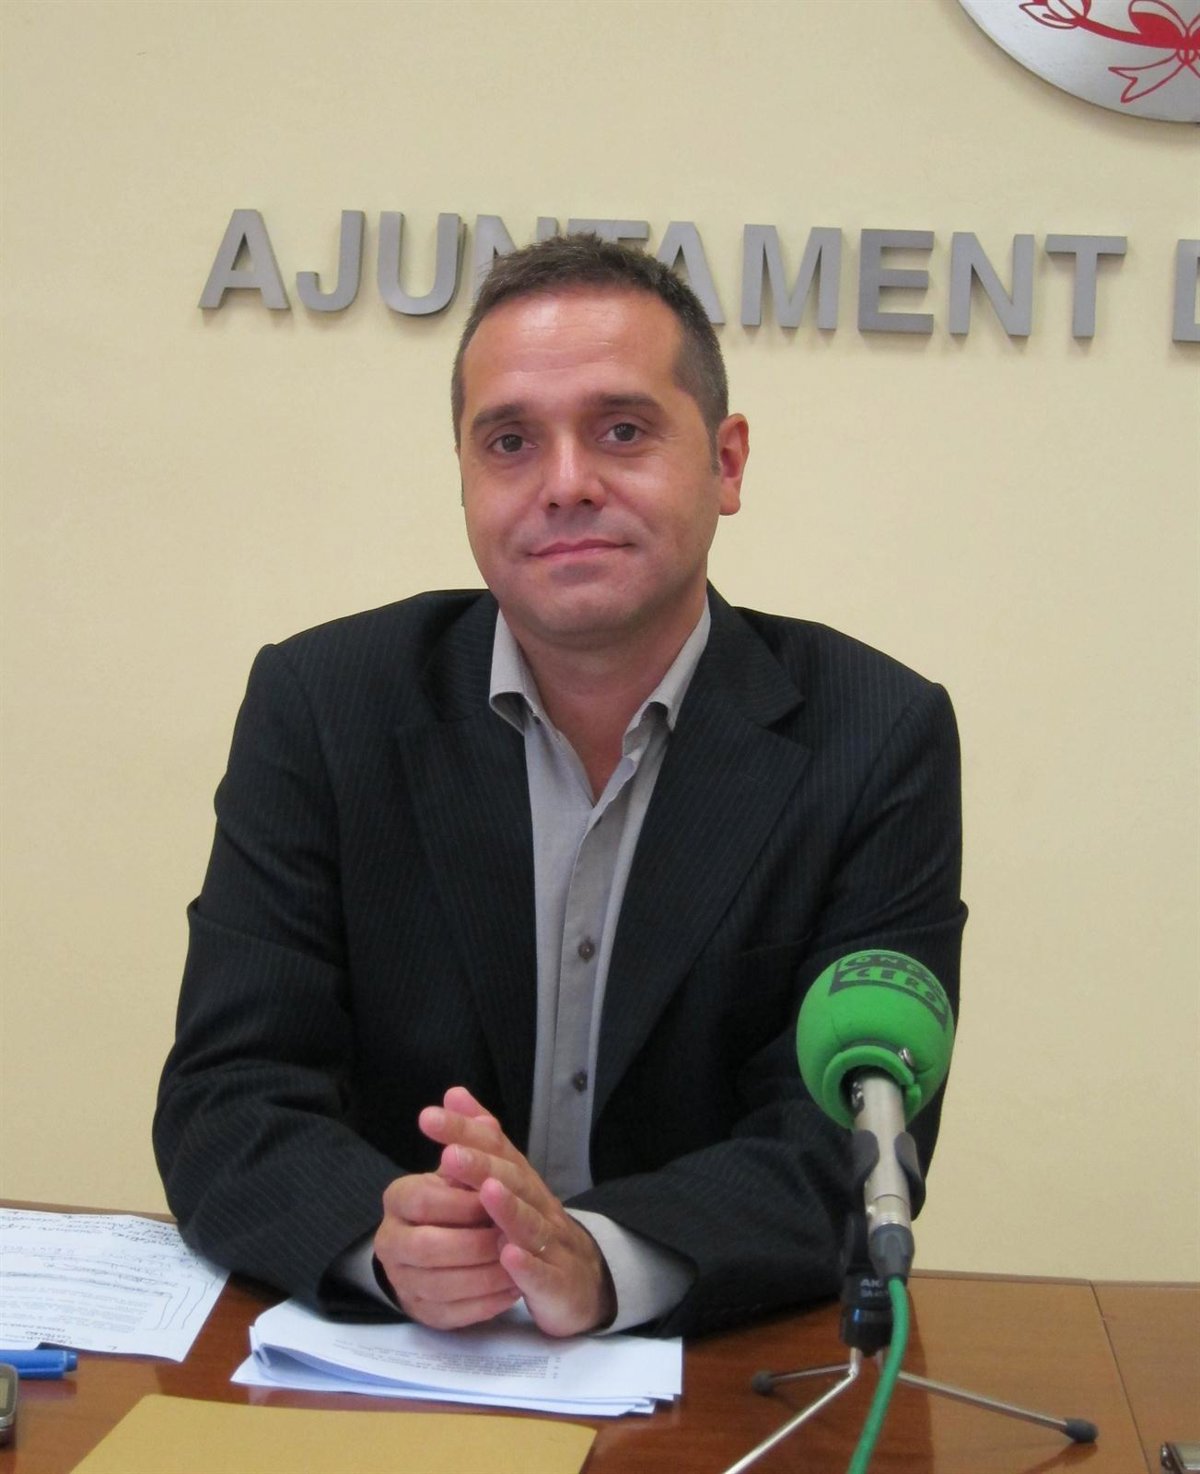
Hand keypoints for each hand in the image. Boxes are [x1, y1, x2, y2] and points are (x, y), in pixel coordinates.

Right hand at [373, 1088, 519, 1329]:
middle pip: (431, 1247)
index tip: (496, 1197)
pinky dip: (486, 1301)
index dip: (463, 1200)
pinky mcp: (422, 1313)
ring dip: (487, 1275)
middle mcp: (391, 1243)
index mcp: (398, 1200)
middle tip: (512, 1237)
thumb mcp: (461, 1166)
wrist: (441, 1245)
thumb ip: (465, 1132)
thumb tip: (457, 1094)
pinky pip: (454, 1314)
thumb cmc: (455, 1198)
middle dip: (477, 1242)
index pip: (424, 1198)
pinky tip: (512, 1288)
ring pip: (444, 1285)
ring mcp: (404, 1282)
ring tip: (519, 1262)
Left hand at [421, 1087, 616, 1338]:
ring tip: (486, 1192)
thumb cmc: (536, 1227)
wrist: (584, 1281)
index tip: (430, 1117)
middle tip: (451, 1154)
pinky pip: (543, 1274)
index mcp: (523, 1181)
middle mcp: (539, 1205)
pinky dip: (526, 1265)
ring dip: (509, 1208)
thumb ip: (483, 1142)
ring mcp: (552, 1243)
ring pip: (531, 1223)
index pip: (496, 1149)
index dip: (466, 1132)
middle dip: (482, 1166)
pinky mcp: (558, 1283)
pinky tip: (508, 1255)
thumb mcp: (510, 1182)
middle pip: (514, 1180)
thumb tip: (453, 1094)